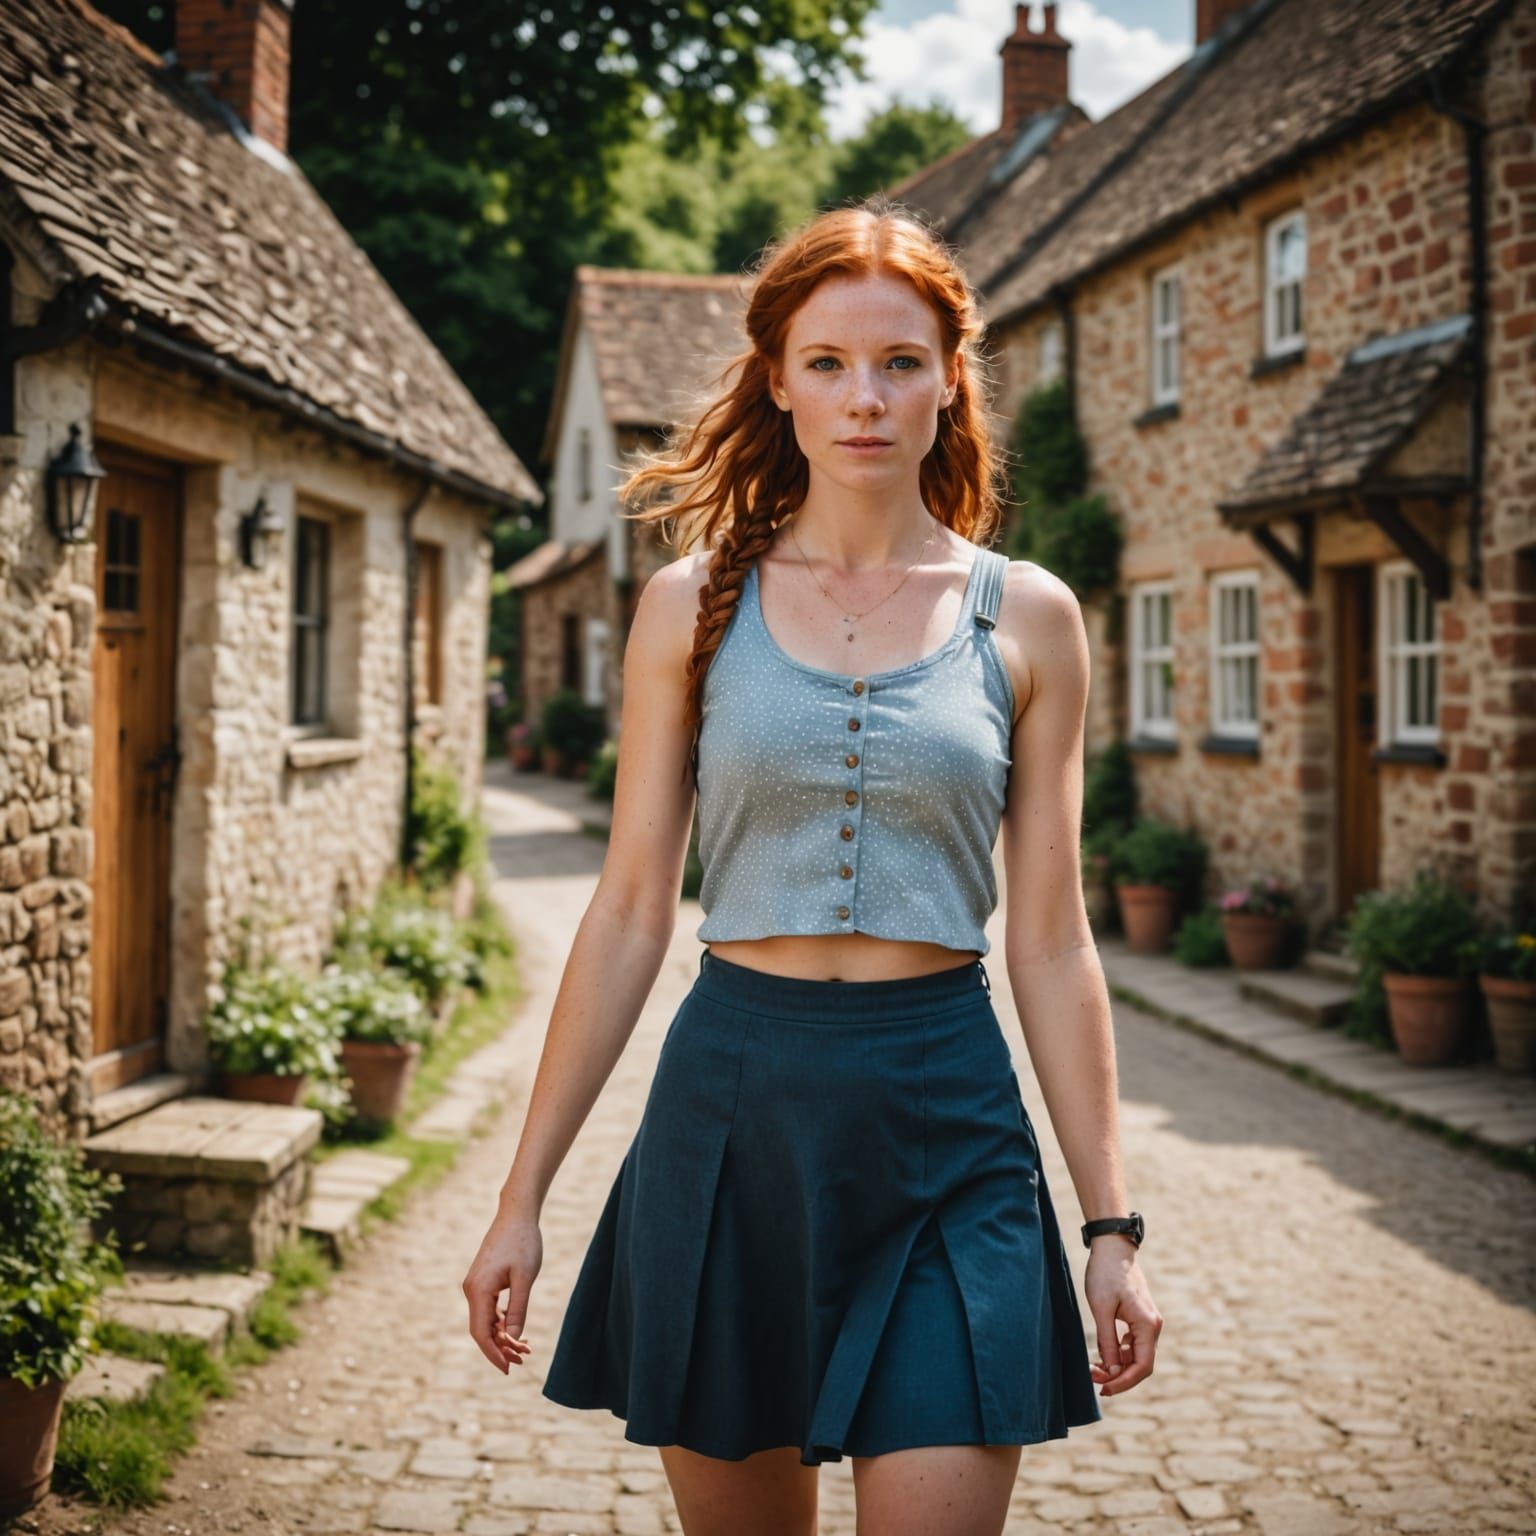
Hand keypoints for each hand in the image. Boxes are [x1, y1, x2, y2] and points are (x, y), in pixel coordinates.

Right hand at [462, 1206, 541, 1373]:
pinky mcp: (484, 1281)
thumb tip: (512, 1338)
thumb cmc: (523, 1243)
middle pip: (483, 1330)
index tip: (508, 1369)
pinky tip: (517, 1332)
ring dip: (503, 1336)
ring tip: (525, 1350)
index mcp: (478, 1290)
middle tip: (522, 1361)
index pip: (481, 1333)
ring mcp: (476, 1286)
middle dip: (501, 1348)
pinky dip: (502, 1322)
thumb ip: (517, 1308)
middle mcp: (472, 1290)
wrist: (516, 1215)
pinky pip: (490, 1309)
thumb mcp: (524, 1277)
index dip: (493, 1353)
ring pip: (487, 1321)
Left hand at [1083, 1235, 1160, 1396]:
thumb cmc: (1105, 1274)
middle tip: (1092, 1380)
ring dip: (1117, 1366)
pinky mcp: (1138, 1318)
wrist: (1112, 1247)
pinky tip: (1101, 1357)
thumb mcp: (1101, 1309)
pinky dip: (1118, 1354)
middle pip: (1140, 1364)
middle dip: (1118, 1376)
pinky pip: (1132, 1345)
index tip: (1103, 1390)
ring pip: (1135, 1356)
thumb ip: (1108, 1342)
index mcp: (1148, 1325)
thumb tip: (1112, 1372)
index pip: (1142, 1367)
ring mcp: (1147, 1323)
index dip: (1124, 1382)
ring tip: (1093, 1369)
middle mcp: (1153, 1326)